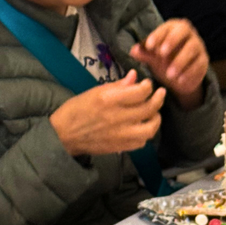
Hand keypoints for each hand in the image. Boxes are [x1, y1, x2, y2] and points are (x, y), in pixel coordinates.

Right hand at [50, 70, 165, 155]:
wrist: (65, 135)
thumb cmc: (77, 110)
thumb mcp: (95, 91)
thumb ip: (118, 85)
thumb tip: (135, 76)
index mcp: (110, 100)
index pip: (140, 91)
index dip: (148, 86)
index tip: (147, 84)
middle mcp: (118, 117)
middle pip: (149, 108)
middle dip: (158, 99)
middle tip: (160, 94)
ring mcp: (121, 135)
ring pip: (150, 128)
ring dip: (156, 119)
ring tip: (155, 113)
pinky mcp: (121, 147)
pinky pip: (141, 142)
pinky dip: (146, 134)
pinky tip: (143, 127)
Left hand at [131, 20, 208, 108]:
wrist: (181, 78)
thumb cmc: (165, 62)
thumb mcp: (153, 58)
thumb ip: (145, 54)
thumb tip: (133, 51)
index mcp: (174, 28)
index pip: (167, 27)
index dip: (158, 35)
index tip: (149, 46)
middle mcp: (189, 34)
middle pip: (183, 31)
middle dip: (172, 41)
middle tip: (161, 54)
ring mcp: (198, 47)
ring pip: (191, 50)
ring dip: (179, 62)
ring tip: (169, 75)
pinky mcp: (203, 62)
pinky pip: (198, 65)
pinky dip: (188, 74)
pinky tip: (179, 81)